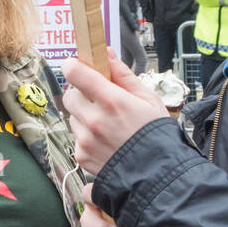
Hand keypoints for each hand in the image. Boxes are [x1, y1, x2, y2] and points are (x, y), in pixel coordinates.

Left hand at [60, 49, 168, 175]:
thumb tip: (106, 53)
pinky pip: (76, 137)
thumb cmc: (155, 132)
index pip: (75, 73)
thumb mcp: (147, 99)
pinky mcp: (81, 156)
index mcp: (111, 100)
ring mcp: (85, 140)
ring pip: (72, 117)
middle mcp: (94, 120)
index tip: (76, 66)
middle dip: (81, 94)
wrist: (158, 174)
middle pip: (69, 95)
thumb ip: (123, 75)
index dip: (73, 66)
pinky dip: (86, 137)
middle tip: (98, 100)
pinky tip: (106, 141)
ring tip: (108, 125)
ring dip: (84, 117)